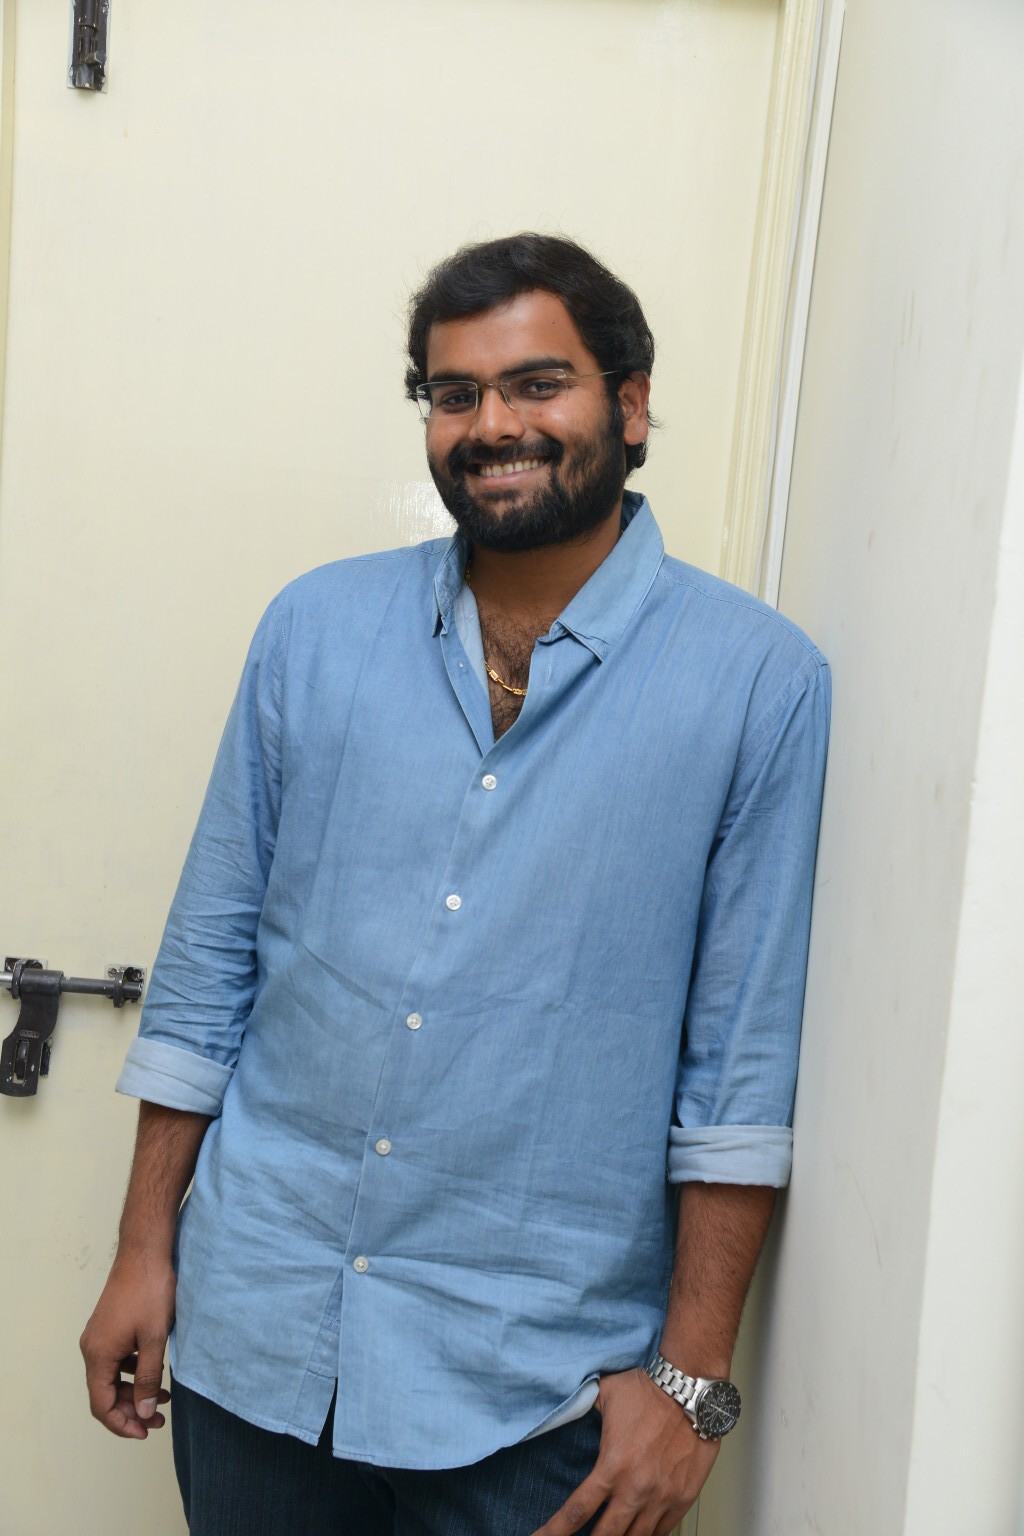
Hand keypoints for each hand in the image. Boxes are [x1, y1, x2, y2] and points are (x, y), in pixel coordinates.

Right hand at [80, 1253, 175, 1438]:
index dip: (122, 1424)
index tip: (146, 1432)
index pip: (101, 1405)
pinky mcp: (109, 1326)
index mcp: (98, 1355)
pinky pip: (116, 1360)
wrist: (145, 1252)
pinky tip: (153, 1370)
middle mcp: (92, 1348)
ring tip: (163, 1397)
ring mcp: (99, 1336)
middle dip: (130, 1410)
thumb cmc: (150, 1291)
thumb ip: (147, 1379)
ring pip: (111, 1377)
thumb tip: (143, 1412)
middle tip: (159, 1418)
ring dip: (134, 1391)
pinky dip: (133, 1372)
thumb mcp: (154, 1339)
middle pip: (104, 1394)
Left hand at [531, 1368, 719, 1535]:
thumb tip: (566, 1411)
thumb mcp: (605, 1395)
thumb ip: (583, 1409)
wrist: (690, 1389)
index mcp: (612, 1467)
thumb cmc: (648, 1390)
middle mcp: (636, 1489)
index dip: (554, 1532)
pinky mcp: (683, 1498)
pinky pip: (663, 1532)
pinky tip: (638, 1533)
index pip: (576, 1511)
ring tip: (611, 1535)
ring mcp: (662, 1497)